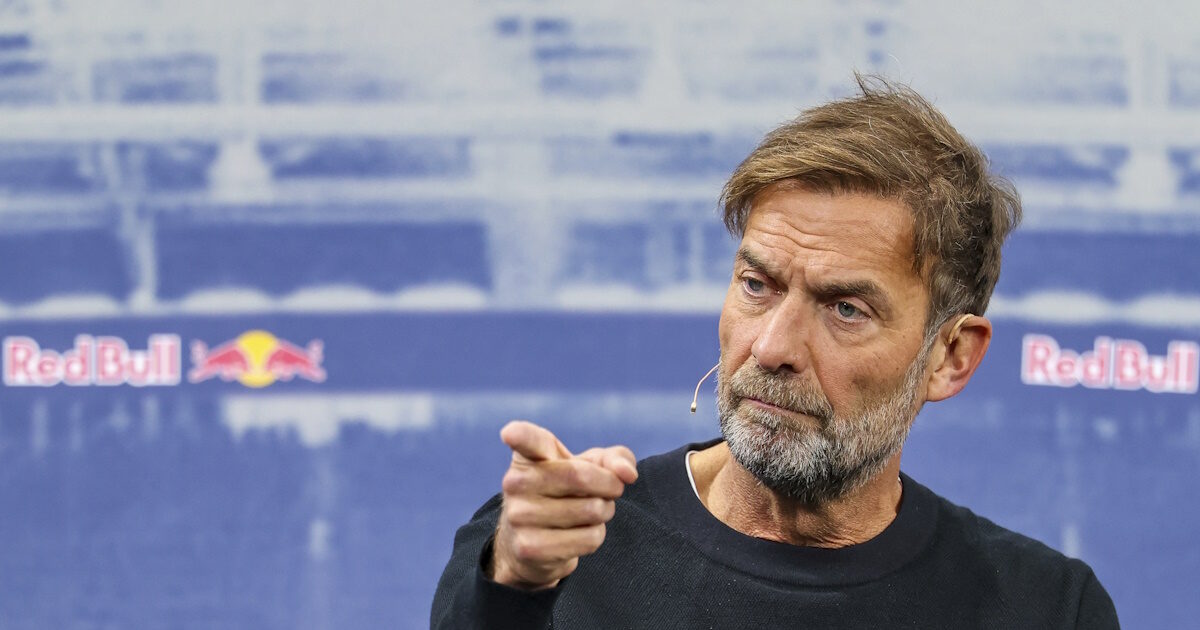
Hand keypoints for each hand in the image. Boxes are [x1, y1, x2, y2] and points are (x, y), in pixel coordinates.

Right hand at [489, 420, 637, 589]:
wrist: (533, 544)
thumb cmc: (567, 492)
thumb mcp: (591, 466)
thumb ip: (615, 459)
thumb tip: (628, 474)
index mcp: (528, 456)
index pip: (525, 440)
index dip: (518, 435)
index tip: (510, 433)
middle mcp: (516, 482)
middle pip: (580, 475)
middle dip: (610, 485)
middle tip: (611, 490)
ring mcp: (519, 516)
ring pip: (591, 510)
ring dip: (604, 512)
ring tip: (591, 512)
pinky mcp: (529, 547)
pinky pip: (588, 539)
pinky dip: (596, 536)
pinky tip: (579, 533)